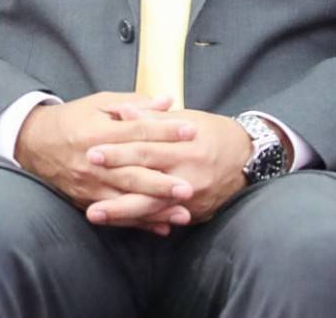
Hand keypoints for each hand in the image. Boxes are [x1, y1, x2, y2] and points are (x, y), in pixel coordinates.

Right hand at [15, 92, 196, 234]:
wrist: (34, 142)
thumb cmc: (72, 118)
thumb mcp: (100, 103)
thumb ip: (134, 104)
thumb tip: (167, 101)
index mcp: (98, 132)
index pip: (137, 132)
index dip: (165, 131)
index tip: (191, 131)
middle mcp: (94, 161)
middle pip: (131, 173)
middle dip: (161, 183)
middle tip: (188, 188)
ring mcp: (89, 184)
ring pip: (126, 199)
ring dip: (155, 208)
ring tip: (182, 213)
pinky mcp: (86, 200)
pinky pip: (116, 214)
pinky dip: (139, 222)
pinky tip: (162, 227)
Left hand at [85, 105, 252, 224]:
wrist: (249, 157)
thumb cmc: (213, 132)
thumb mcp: (186, 118)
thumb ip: (154, 118)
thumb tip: (125, 111)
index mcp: (183, 145)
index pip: (144, 148)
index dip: (118, 151)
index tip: (92, 152)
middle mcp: (188, 172)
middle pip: (145, 182)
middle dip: (113, 188)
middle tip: (85, 189)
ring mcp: (192, 195)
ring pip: (152, 206)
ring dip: (122, 211)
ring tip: (95, 214)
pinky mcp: (196, 211)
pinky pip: (166, 217)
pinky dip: (145, 221)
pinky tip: (124, 225)